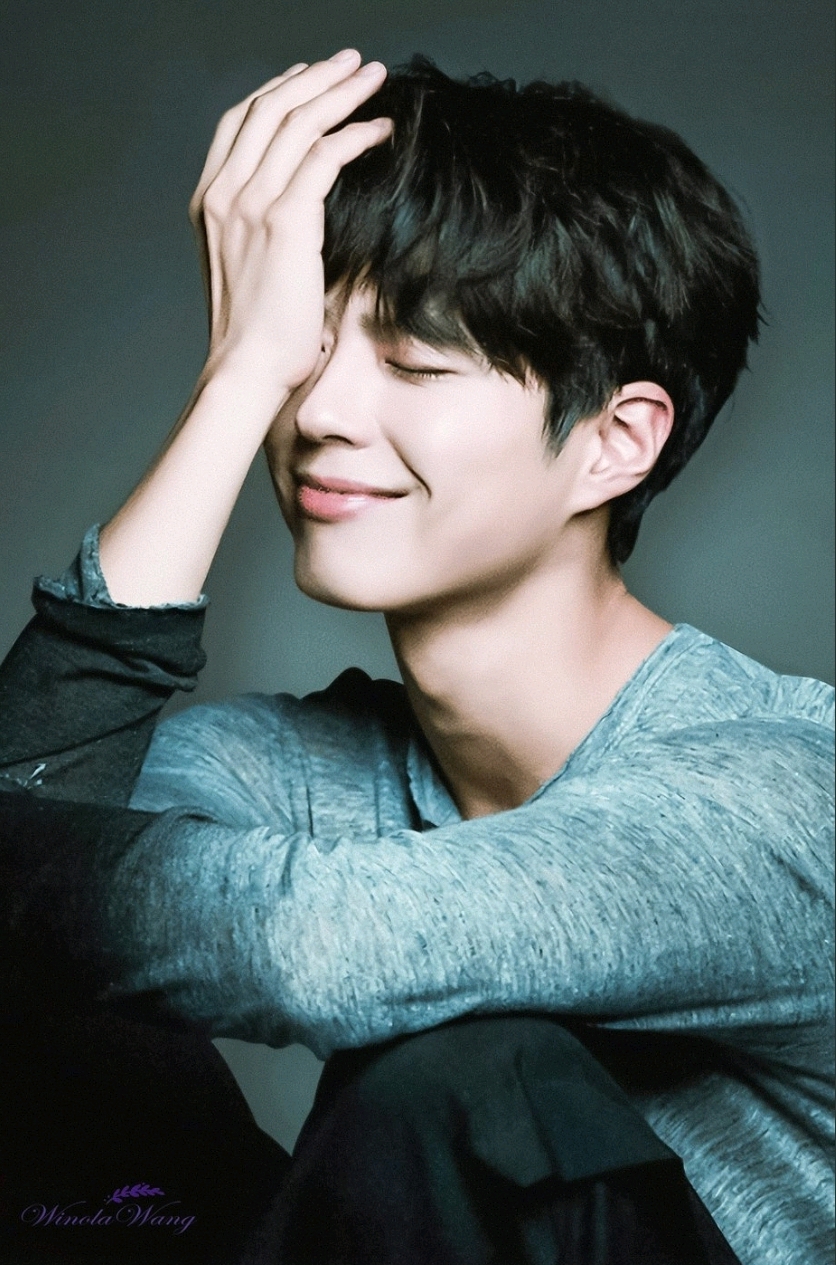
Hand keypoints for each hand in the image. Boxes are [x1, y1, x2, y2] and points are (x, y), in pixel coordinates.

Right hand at [189, 51, 390, 395]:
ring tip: (372, 78)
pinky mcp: (284, 221)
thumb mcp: (250, 272)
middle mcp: (223, 193)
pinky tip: (380, 129)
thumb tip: (301, 218)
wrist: (246, 371)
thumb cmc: (257, 337)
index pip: (240, 123)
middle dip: (315, 77)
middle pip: (269, 108)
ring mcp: (249, 204)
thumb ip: (264, 233)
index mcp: (209, 202)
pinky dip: (355, 135)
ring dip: (340, 92)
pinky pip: (323, 156)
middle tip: (353, 62)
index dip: (278, 91)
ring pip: (297, 122)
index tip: (312, 78)